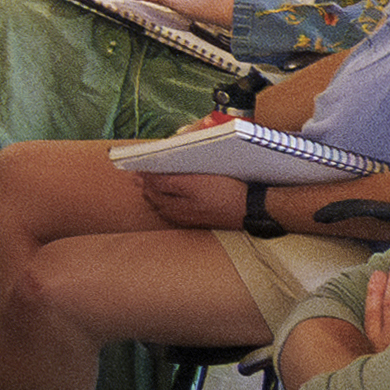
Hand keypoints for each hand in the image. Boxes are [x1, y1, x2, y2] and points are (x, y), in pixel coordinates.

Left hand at [133, 168, 247, 228]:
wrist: (251, 208)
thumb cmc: (227, 190)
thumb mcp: (199, 179)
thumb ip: (171, 180)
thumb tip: (150, 179)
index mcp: (180, 199)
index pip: (155, 186)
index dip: (145, 176)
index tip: (137, 167)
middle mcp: (182, 211)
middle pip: (156, 198)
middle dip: (146, 187)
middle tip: (138, 177)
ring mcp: (189, 219)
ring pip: (163, 208)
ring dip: (153, 197)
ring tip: (147, 187)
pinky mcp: (198, 222)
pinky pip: (173, 215)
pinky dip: (164, 206)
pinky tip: (166, 202)